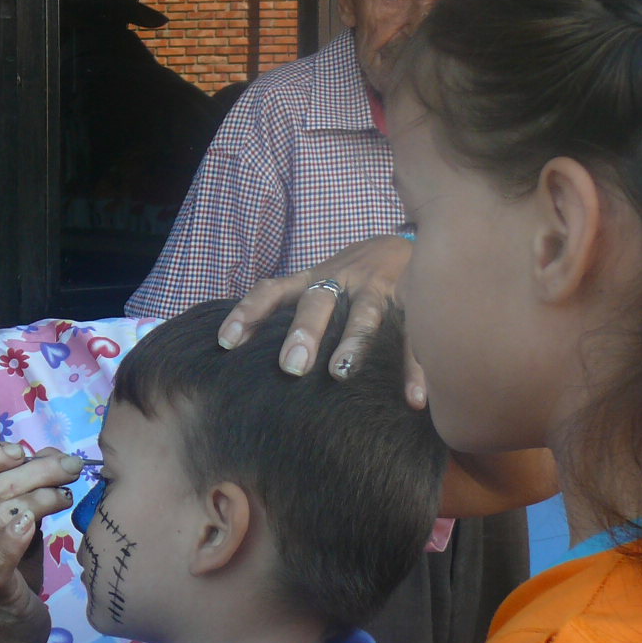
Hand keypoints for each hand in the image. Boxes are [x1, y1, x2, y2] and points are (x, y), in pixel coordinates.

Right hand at [0, 444, 82, 642]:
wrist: (2, 641)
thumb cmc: (10, 577)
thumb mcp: (11, 529)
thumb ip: (24, 493)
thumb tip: (54, 454)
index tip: (23, 452)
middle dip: (37, 470)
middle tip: (72, 466)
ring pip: (2, 515)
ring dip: (42, 497)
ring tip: (67, 496)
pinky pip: (0, 559)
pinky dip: (17, 537)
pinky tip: (34, 525)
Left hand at [216, 234, 426, 404]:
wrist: (402, 242)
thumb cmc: (346, 277)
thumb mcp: (312, 282)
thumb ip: (281, 307)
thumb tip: (232, 347)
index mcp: (311, 278)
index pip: (271, 290)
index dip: (248, 312)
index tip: (226, 342)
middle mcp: (341, 281)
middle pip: (317, 302)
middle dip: (304, 332)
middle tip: (290, 366)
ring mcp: (377, 291)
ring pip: (365, 315)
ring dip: (353, 342)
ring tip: (341, 373)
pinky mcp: (413, 303)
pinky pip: (413, 339)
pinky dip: (415, 370)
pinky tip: (414, 399)